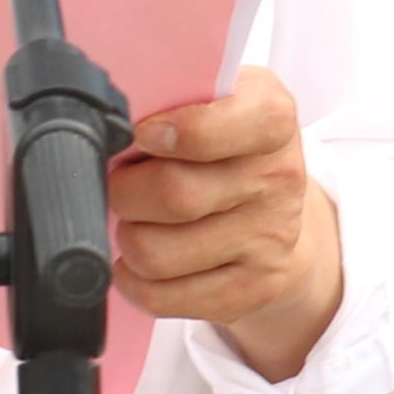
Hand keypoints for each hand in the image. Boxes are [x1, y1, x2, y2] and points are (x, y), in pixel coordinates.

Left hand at [108, 65, 343, 381]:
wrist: (277, 203)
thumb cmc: (224, 142)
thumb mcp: (214, 97)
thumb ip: (174, 96)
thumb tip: (113, 118)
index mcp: (271, 117)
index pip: (215, 126)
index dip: (171, 134)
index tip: (143, 135)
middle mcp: (280, 177)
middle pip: (172, 195)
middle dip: (124, 191)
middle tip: (120, 182)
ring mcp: (271, 237)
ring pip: (157, 253)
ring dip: (128, 236)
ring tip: (135, 220)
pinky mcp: (255, 286)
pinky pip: (166, 297)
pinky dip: (133, 281)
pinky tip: (135, 262)